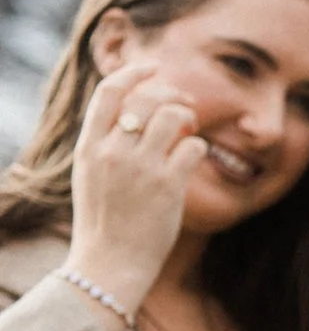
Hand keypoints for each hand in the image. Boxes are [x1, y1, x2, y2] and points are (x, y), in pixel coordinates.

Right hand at [63, 64, 202, 325]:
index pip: (110, 92)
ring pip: (173, 116)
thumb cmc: (104, 221)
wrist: (109, 263)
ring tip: (190, 130)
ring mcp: (140, 167)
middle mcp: (112, 151)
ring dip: (188, 117)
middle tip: (185, 103)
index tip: (153, 68)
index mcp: (89, 146)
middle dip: (171, 93)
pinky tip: (193, 157)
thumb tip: (133, 115)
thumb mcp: (91, 175)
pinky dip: (198, 146)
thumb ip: (105, 143)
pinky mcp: (168, 185)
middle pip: (146, 98)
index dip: (134, 73)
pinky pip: (194, 146)